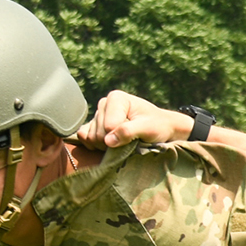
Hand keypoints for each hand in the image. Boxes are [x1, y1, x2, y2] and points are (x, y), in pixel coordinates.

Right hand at [79, 91, 198, 147]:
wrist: (161, 128)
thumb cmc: (157, 126)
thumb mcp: (147, 128)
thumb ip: (128, 132)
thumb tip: (107, 141)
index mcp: (116, 98)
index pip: (109, 126)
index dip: (121, 136)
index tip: (136, 134)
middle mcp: (104, 104)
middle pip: (98, 133)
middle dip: (113, 143)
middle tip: (130, 142)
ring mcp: (98, 115)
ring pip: (90, 138)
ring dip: (106, 147)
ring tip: (123, 142)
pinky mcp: (94, 126)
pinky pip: (84, 137)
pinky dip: (94, 145)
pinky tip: (109, 146)